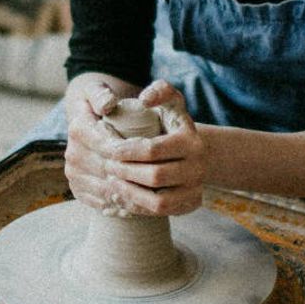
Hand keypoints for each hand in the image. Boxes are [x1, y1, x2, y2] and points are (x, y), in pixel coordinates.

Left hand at [63, 79, 207, 215]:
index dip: (127, 151)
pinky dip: (139, 206)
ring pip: (159, 201)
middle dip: (126, 172)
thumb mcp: (172, 102)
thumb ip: (161, 91)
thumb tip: (145, 99)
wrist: (198, 153)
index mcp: (192, 142)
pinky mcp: (189, 205)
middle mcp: (198, 168)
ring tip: (112, 182)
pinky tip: (123, 195)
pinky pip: (161, 213)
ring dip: (131, 193)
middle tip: (106, 167)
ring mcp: (195, 190)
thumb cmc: (175, 124)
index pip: (153, 149)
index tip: (110, 149)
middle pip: (155, 177)